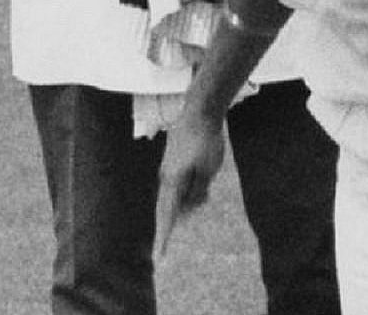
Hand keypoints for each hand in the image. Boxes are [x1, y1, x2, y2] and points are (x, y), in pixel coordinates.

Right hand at [153, 114, 225, 257]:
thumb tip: (191, 205)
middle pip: (172, 207)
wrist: (200, 110)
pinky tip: (204, 180)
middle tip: (199, 201)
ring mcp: (169, 168)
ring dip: (191, 198)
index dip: (164, 239)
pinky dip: (191, 187)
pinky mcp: (175, 160)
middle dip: (183, 214)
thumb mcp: (208, 172)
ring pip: (178, 193)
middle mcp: (166, 177)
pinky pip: (181, 182)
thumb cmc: (206, 141)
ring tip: (207, 185)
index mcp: (172, 183)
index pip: (166, 217)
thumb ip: (198, 192)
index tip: (159, 258)